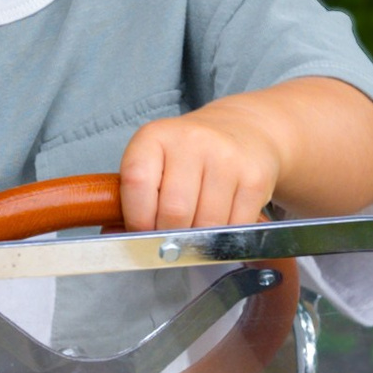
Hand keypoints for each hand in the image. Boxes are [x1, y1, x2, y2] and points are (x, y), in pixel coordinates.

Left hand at [119, 101, 282, 231]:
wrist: (243, 131)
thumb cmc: (188, 157)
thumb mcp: (155, 163)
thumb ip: (134, 198)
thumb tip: (117, 239)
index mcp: (155, 136)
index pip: (137, 183)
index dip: (137, 219)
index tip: (141, 233)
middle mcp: (192, 141)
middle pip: (174, 213)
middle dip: (169, 238)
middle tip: (171, 239)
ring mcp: (227, 159)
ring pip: (206, 226)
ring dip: (198, 242)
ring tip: (195, 230)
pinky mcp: (254, 178)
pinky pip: (234, 228)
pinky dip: (224, 239)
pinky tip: (219, 225)